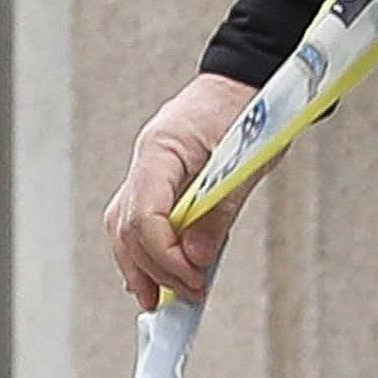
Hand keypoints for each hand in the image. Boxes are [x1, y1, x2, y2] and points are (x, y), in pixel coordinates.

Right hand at [103, 77, 260, 309]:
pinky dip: (146, 250)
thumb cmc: (252, 110)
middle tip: (187, 296)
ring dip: (142, 266)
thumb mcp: (248, 163)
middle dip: (153, 269)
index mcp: (161, 148)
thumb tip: (197, 258)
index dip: (166, 256)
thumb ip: (219, 211)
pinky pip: (139, 219)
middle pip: (126, 228)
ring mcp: (146, 168)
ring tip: (163, 300)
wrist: (247, 78)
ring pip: (125, 227)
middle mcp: (145, 159)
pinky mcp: (157, 178)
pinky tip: (157, 276)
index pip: (144, 216)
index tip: (195, 280)